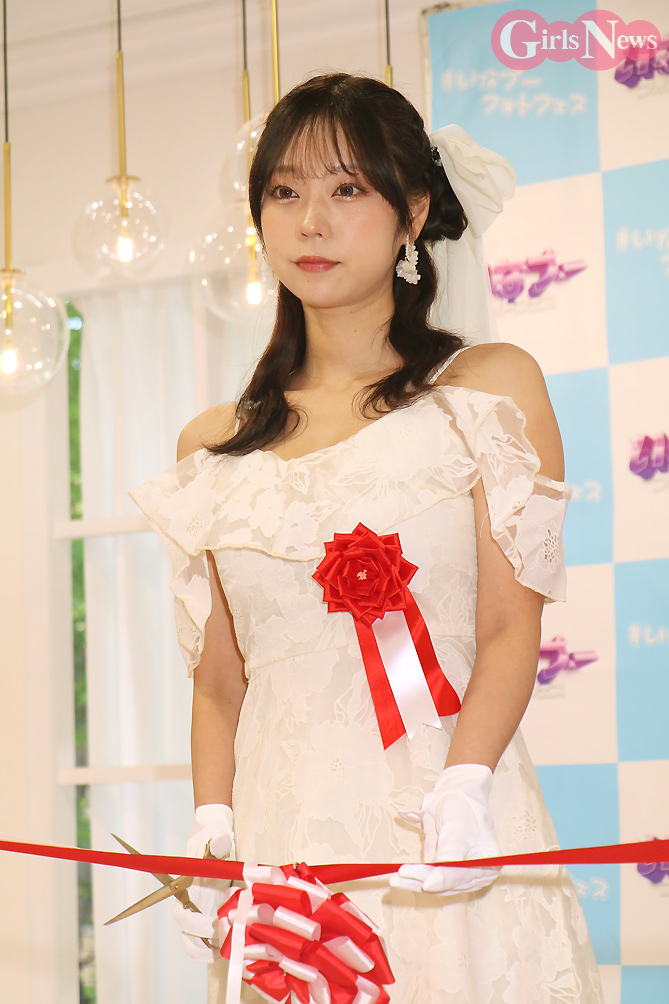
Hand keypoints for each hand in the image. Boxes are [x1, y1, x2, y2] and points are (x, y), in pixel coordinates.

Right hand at [174, 803, 234, 961]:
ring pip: (193, 941)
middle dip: (206, 942)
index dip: (197, 925)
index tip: (216, 925)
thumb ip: (218, 843)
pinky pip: (202, 939)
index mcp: (189, 887)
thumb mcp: (217, 837)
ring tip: (226, 951)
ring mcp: (197, 909)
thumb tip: (220, 843)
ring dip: (206, 950)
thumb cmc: (213, 837)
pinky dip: (210, 948)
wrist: (213, 836)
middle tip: (227, 939)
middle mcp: (190, 902)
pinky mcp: (207, 913)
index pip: (183, 914)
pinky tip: (226, 948)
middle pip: (189, 933)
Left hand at [390, 763, 500, 895]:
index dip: (446, 879)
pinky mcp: (443, 873)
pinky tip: (399, 878)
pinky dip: (412, 879)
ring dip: (414, 882)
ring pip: (436, 885)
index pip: (466, 874)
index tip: (427, 883)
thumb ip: (451, 847)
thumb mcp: (458, 822)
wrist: (453, 796)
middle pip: (449, 883)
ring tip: (395, 879)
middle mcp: (476, 872)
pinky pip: (427, 880)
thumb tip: (441, 868)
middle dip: (424, 880)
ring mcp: (459, 875)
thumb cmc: (461, 806)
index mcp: (488, 860)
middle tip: (401, 876)